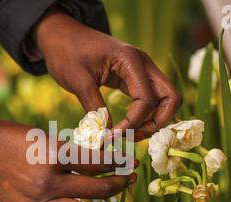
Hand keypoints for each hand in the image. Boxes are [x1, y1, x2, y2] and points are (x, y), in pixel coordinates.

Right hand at [0, 119, 136, 201]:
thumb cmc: (9, 139)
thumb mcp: (43, 137)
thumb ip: (69, 153)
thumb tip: (97, 162)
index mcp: (54, 155)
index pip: (99, 161)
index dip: (119, 161)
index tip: (127, 161)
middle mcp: (50, 182)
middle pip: (100, 188)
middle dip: (121, 183)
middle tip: (128, 180)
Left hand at [32, 8, 181, 138]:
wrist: (60, 35)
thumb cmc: (66, 53)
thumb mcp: (77, 81)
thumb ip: (94, 108)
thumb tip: (106, 136)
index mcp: (131, 60)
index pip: (147, 100)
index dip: (133, 123)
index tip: (112, 136)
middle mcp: (143, 64)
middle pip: (170, 98)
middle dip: (156, 123)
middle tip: (132, 137)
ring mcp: (141, 71)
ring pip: (164, 100)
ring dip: (153, 121)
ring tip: (129, 135)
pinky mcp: (134, 78)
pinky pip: (150, 99)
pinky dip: (144, 116)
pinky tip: (127, 127)